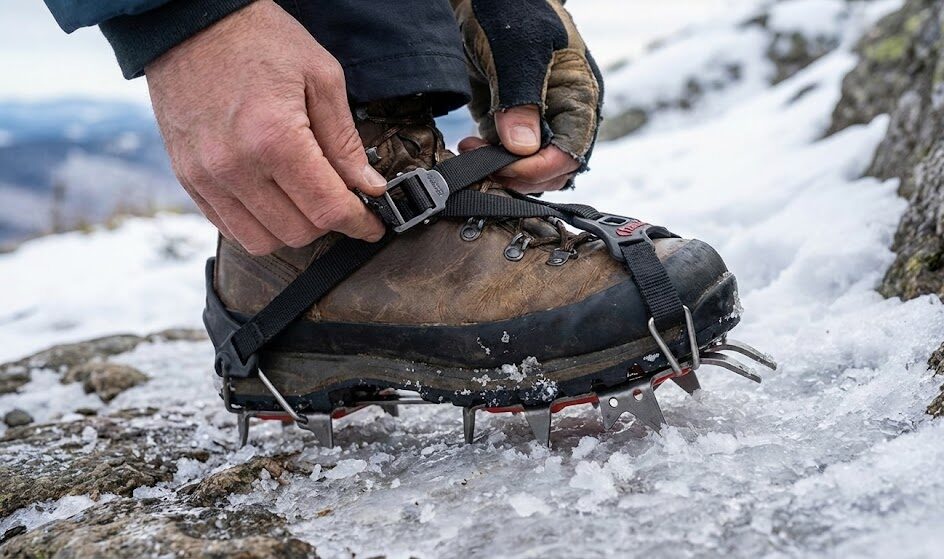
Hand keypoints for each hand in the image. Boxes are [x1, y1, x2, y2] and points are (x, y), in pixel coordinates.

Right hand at [146, 0, 386, 254]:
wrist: (188, 21)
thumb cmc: (258, 40)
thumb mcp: (321, 77)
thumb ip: (345, 141)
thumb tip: (368, 186)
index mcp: (274, 137)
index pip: (327, 208)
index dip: (360, 223)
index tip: (373, 224)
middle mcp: (235, 165)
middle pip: (298, 232)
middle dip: (329, 223)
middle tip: (340, 200)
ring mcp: (206, 176)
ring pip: (263, 241)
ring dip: (294, 229)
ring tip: (306, 201)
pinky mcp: (188, 179)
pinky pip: (230, 228)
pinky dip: (259, 225)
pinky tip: (275, 200)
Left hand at [453, 0, 601, 192]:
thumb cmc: (509, 8)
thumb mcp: (517, 47)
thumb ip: (521, 96)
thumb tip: (523, 147)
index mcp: (578, 95)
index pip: (570, 152)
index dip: (537, 168)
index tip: (501, 166)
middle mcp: (562, 114)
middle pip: (554, 170)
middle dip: (518, 175)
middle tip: (480, 161)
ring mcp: (535, 121)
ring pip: (531, 170)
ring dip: (502, 172)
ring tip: (471, 151)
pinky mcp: (508, 124)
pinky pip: (507, 160)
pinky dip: (489, 163)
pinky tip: (469, 147)